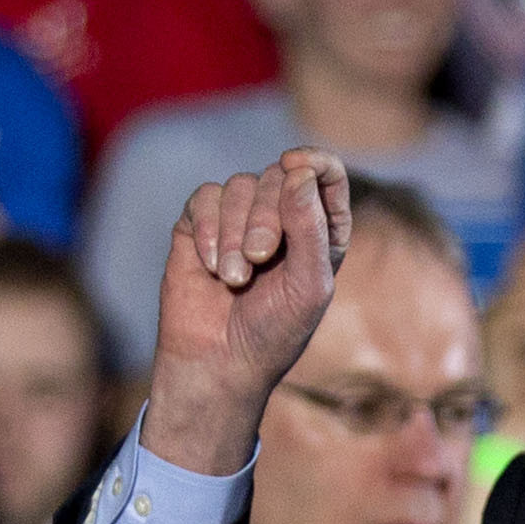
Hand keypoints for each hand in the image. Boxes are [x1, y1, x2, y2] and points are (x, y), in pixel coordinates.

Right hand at [151, 147, 351, 473]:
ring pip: (239, 186)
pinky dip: (208, 229)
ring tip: (233, 278)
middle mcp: (281, 216)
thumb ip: (310, 228)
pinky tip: (211, 266)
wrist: (219, 362)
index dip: (314, 161)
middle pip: (278, 176)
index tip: (297, 166)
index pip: (324, 174)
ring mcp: (238, 219)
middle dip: (267, 215)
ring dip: (234, 231)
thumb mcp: (308, 286)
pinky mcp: (200, 226)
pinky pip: (205, 198)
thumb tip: (297, 171)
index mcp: (319, 229)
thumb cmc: (274, 332)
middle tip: (259, 258)